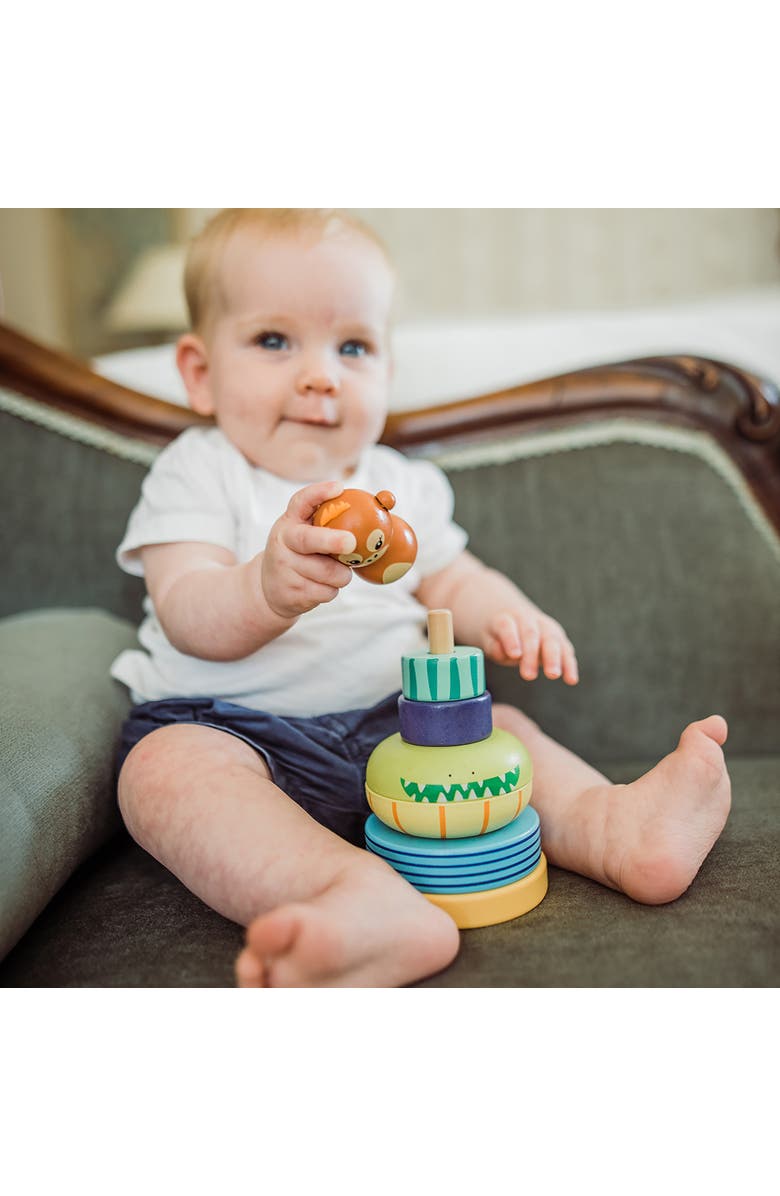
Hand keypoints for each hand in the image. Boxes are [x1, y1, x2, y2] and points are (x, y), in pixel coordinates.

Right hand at [261, 481, 357, 619]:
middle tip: (351, 542)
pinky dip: (332, 590)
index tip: (339, 488)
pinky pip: (327, 592)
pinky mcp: (292, 592)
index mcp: (290, 521)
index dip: (319, 493)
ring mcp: (285, 568)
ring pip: (328, 572)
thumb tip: (389, 501)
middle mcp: (283, 542)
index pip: (301, 501)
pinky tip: (319, 585)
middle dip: (331, 541)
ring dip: (341, 574)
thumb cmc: (301, 554)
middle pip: (308, 540)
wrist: (269, 589)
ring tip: (333, 571)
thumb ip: (334, 521)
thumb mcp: (307, 532)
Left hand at [484, 607, 578, 684]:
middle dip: (531, 654)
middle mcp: (528, 619)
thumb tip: (506, 653)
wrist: (513, 619)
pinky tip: (571, 680)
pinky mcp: (559, 639)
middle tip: (528, 675)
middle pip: (531, 634)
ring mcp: (546, 627)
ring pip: (552, 640)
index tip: (514, 655)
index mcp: (506, 618)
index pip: (507, 627)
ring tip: (553, 675)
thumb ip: (495, 646)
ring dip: (554, 658)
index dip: (511, 640)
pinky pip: (566, 651)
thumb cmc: (498, 635)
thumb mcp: (488, 638)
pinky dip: (569, 665)